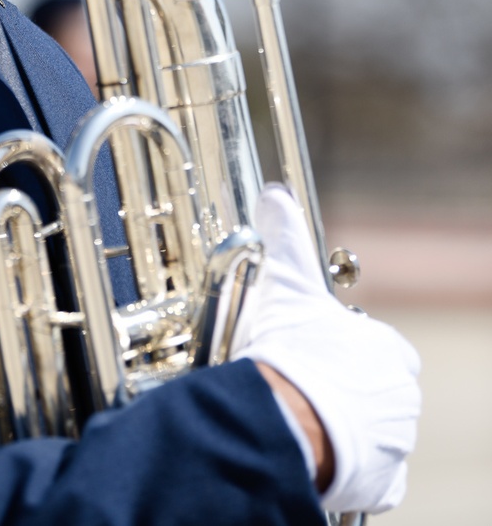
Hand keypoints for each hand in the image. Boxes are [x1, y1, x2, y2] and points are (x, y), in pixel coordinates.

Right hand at [231, 185, 420, 513]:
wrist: (285, 420)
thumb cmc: (291, 351)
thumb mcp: (286, 283)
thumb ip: (285, 237)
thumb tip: (275, 193)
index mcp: (386, 350)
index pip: (386, 348)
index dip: (354, 349)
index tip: (325, 352)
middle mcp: (401, 396)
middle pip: (381, 391)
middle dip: (351, 390)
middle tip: (310, 388)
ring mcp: (395, 441)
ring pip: (380, 433)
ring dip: (352, 429)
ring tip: (310, 422)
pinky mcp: (383, 482)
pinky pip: (379, 479)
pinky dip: (357, 472)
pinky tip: (327, 459)